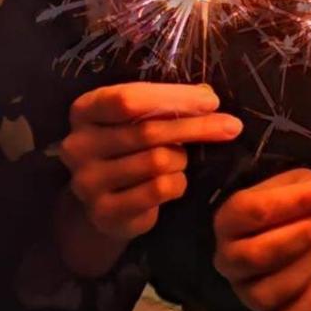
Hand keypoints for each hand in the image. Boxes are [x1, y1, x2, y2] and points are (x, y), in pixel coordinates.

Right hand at [60, 82, 242, 240]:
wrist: (107, 202)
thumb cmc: (131, 146)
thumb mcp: (142, 117)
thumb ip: (168, 103)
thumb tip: (208, 98)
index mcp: (85, 110)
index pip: (129, 99)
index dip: (174, 98)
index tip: (211, 101)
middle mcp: (78, 145)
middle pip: (148, 131)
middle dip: (197, 127)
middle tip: (232, 127)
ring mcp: (88, 181)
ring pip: (158, 161)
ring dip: (182, 159)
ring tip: (181, 159)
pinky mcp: (105, 211)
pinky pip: (160, 189)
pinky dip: (178, 183)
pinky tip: (175, 181)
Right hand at [213, 169, 310, 310]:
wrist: (289, 233)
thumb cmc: (289, 206)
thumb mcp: (298, 183)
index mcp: (229, 219)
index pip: (254, 210)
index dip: (297, 201)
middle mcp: (229, 259)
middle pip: (258, 255)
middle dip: (304, 235)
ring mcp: (245, 292)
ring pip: (269, 292)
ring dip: (308, 266)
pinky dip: (310, 302)